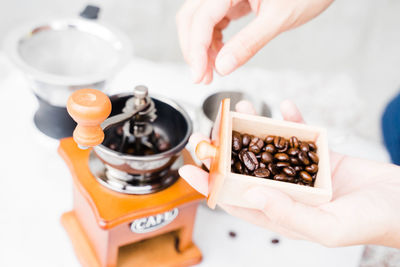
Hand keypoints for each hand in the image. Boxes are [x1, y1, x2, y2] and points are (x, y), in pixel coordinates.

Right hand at [176, 0, 333, 83]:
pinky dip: (211, 41)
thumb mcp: (278, 19)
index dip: (196, 50)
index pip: (201, 19)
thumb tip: (222, 67)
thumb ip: (248, 43)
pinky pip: (212, 21)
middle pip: (191, 18)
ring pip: (198, 21)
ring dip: (200, 47)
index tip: (198, 76)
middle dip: (193, 50)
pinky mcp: (232, 0)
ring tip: (210, 71)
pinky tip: (219, 56)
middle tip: (201, 77)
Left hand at [179, 100, 399, 247]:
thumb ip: (287, 213)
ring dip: (252, 129)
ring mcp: (300, 172)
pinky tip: (285, 107)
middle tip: (205, 136)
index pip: (235, 200)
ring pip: (268, 148)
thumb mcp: (327, 227)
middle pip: (245, 170)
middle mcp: (285, 192)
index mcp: (281, 213)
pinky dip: (292, 120)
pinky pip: (300, 135)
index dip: (210, 186)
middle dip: (223, 153)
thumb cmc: (369, 223)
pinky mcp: (318, 156)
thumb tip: (251, 195)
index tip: (189, 170)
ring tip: (237, 110)